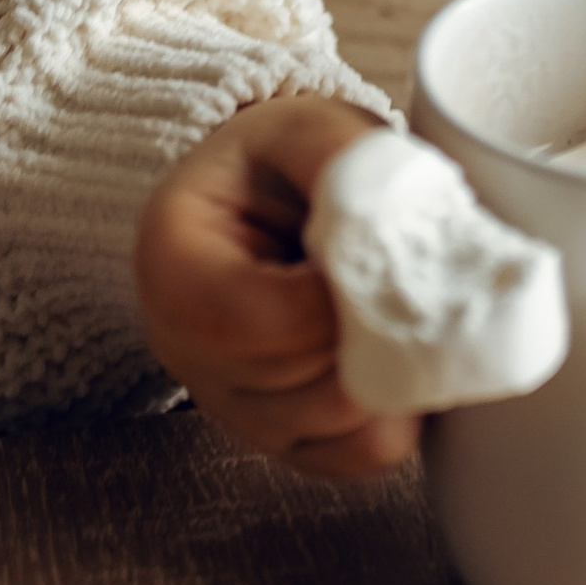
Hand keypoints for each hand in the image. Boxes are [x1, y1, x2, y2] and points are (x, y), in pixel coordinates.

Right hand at [133, 91, 420, 478]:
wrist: (264, 193)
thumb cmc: (277, 161)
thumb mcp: (304, 130)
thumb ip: (346, 162)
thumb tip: (401, 223)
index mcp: (173, 268)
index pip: (266, 323)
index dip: (346, 297)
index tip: (386, 252)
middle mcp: (188, 355)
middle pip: (310, 384)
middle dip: (381, 329)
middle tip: (412, 271)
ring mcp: (235, 410)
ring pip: (348, 427)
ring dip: (396, 366)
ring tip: (395, 301)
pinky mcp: (285, 441)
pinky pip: (364, 455)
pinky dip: (399, 405)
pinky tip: (391, 344)